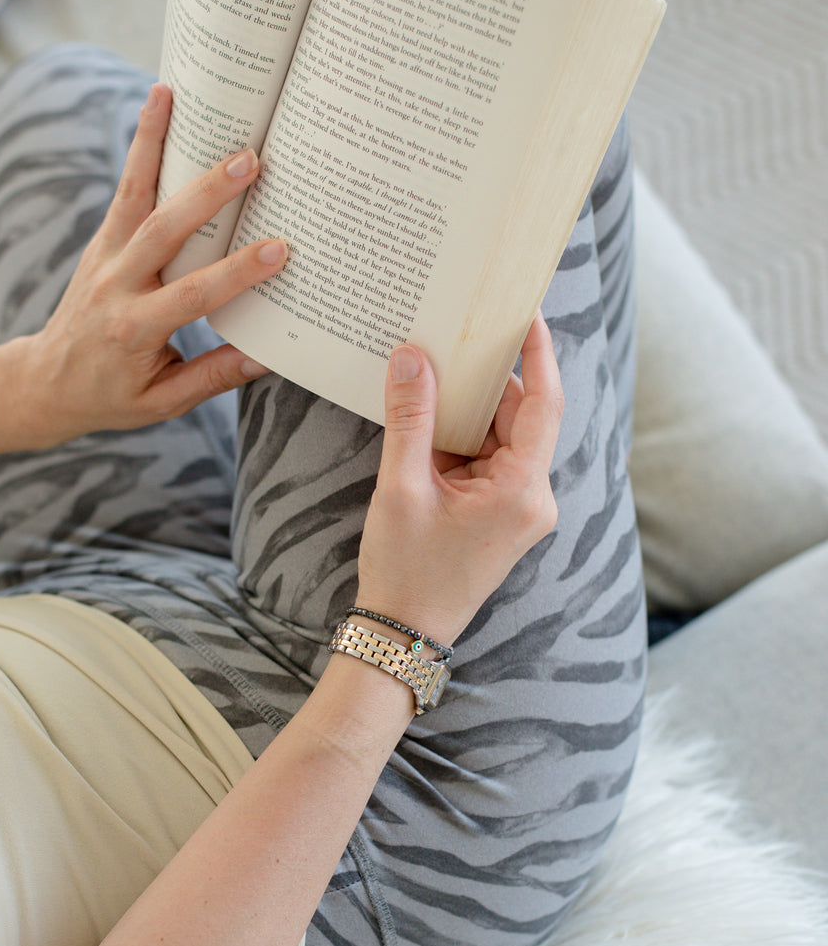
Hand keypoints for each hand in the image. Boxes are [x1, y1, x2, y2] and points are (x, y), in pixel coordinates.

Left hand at [20, 83, 287, 445]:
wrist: (46, 383)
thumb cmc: (111, 397)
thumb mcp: (163, 402)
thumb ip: (214, 376)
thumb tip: (268, 356)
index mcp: (134, 329)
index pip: (193, 295)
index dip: (236, 273)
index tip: (277, 251)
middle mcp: (115, 286)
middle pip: (163, 232)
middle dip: (206, 194)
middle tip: (248, 160)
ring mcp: (104, 258)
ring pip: (132, 194)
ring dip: (152, 142)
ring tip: (171, 93)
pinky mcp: (102, 240)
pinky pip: (124, 189)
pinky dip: (139, 148)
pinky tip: (156, 108)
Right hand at [355, 315, 563, 648]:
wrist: (402, 632)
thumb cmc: (406, 569)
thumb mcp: (402, 487)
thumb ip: (411, 418)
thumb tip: (412, 357)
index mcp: (522, 491)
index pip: (544, 404)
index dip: (538, 354)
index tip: (528, 313)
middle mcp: (532, 497)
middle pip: (518, 416)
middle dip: (483, 380)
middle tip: (452, 337)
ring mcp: (518, 507)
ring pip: (499, 436)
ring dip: (465, 410)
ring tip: (428, 373)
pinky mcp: (500, 513)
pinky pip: (486, 459)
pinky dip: (459, 438)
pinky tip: (425, 418)